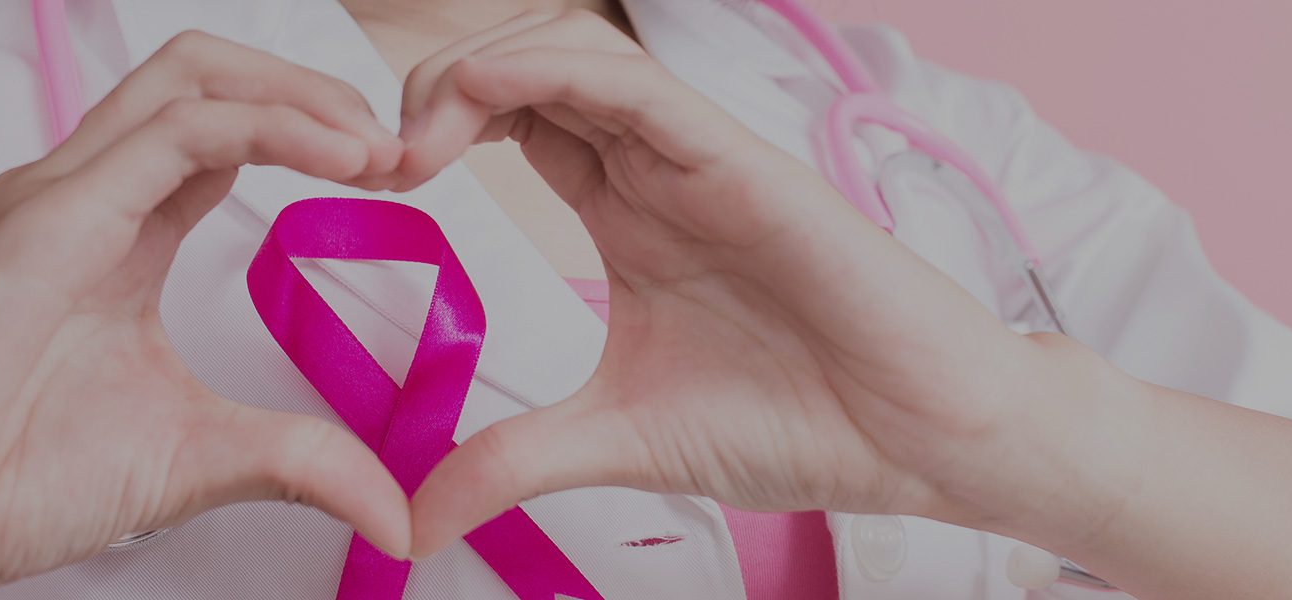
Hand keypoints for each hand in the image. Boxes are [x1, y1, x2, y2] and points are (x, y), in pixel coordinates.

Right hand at [0, 32, 413, 599]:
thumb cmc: (14, 480)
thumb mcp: (203, 458)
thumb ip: (303, 461)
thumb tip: (398, 513)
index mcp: (124, 229)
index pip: (229, 130)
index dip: (319, 136)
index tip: (397, 179)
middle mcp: (90, 192)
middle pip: (212, 75)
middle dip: (316, 91)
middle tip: (398, 148)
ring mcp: (64, 193)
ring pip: (194, 76)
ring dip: (303, 97)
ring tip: (378, 149)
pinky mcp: (51, 215)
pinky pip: (178, 132)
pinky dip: (271, 127)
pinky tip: (338, 161)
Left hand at [397, 10, 1141, 558]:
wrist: (916, 438)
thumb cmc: (801, 419)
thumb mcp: (617, 441)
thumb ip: (512, 460)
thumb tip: (411, 518)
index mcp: (629, 214)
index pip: (514, 122)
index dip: (433, 130)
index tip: (375, 186)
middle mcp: (658, 170)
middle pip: (528, 70)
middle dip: (435, 89)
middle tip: (376, 157)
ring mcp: (698, 157)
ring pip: (572, 51)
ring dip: (477, 71)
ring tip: (416, 138)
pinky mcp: (740, 161)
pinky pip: (634, 81)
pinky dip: (550, 69)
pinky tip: (484, 96)